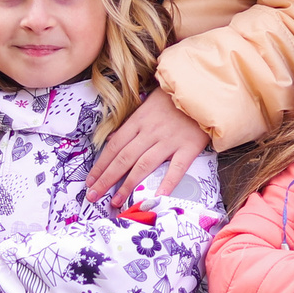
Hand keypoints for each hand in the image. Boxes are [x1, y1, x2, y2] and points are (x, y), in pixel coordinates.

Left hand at [84, 89, 210, 204]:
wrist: (203, 90)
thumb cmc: (174, 99)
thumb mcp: (147, 105)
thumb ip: (130, 125)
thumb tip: (111, 140)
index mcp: (138, 121)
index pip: (114, 147)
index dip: (100, 165)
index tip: (90, 181)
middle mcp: (150, 132)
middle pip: (123, 158)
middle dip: (106, 179)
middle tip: (93, 196)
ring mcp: (169, 140)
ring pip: (143, 165)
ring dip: (127, 185)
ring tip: (116, 201)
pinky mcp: (188, 147)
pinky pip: (176, 168)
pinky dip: (167, 183)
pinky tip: (156, 197)